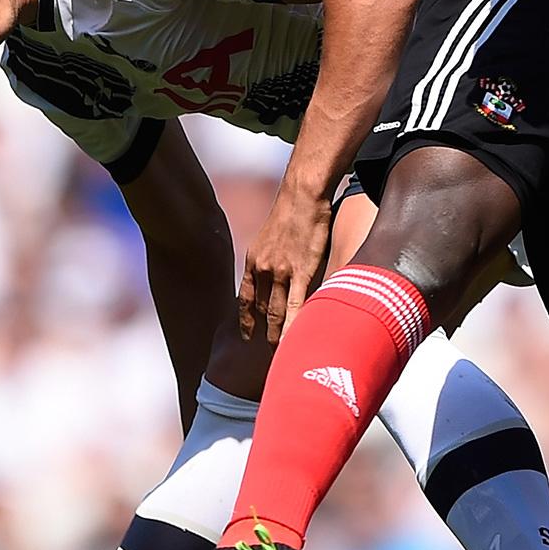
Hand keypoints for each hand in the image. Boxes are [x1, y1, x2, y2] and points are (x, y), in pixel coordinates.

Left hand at [238, 190, 332, 340]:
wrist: (302, 194)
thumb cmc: (292, 211)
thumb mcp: (270, 236)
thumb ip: (270, 257)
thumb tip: (275, 269)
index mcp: (253, 261)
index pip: (246, 299)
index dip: (246, 320)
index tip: (248, 336)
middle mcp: (263, 269)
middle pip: (262, 310)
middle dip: (263, 334)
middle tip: (267, 354)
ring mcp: (281, 271)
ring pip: (277, 312)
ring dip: (279, 334)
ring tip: (283, 354)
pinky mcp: (302, 270)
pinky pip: (297, 304)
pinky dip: (295, 323)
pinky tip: (296, 338)